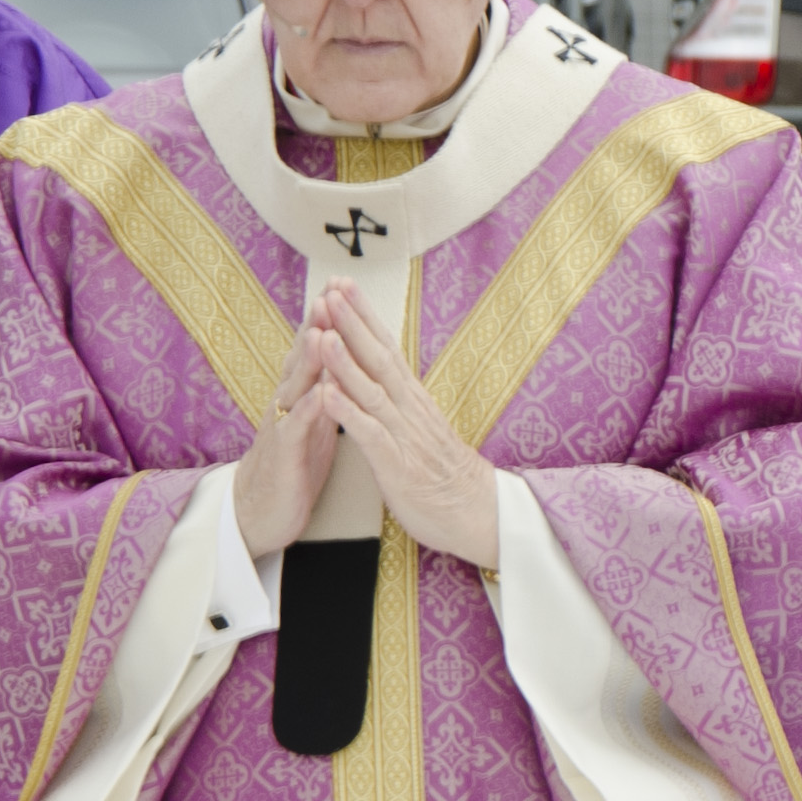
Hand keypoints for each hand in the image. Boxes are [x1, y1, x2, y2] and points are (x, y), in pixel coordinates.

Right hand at [228, 314, 342, 557]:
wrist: (260, 513)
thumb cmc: (294, 465)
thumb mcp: (314, 420)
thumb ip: (324, 388)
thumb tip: (342, 356)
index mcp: (302, 395)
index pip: (315, 352)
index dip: (328, 320)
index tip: (343, 288)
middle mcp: (288, 404)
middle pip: (302, 359)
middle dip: (316, 325)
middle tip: (329, 293)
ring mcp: (283, 427)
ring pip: (295, 387)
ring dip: (308, 360)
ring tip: (320, 331)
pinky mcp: (284, 457)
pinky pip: (295, 430)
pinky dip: (308, 411)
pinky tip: (320, 394)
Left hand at [300, 284, 498, 568]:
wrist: (478, 514)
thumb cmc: (444, 476)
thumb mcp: (421, 429)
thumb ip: (400, 402)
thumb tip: (381, 375)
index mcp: (413, 400)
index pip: (386, 349)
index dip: (364, 317)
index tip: (344, 286)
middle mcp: (410, 409)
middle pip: (379, 358)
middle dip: (353, 323)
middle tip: (333, 289)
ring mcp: (404, 435)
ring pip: (372, 391)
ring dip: (346, 361)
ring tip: (324, 332)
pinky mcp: (398, 465)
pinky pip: (370, 434)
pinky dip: (348, 413)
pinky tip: (327, 394)